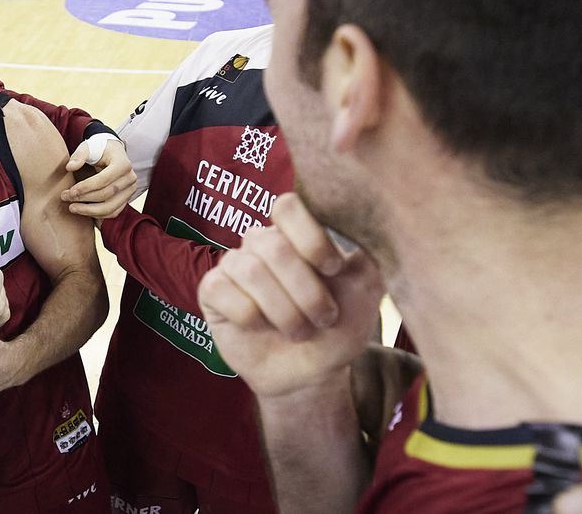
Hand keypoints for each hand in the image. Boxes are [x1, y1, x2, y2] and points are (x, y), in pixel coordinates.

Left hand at [63, 136, 134, 218]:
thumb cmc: (99, 149)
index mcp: (123, 163)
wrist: (112, 153)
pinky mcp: (126, 199)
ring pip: (110, 208)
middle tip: (66, 197)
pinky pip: (113, 212)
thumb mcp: (88, 146)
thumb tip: (70, 167)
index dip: (86, 187)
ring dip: (89, 211)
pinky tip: (83, 211)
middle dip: (84, 199)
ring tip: (72, 208)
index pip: (104, 180)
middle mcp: (130, 178)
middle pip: (106, 195)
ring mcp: (130, 190)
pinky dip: (97, 215)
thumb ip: (79, 155)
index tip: (70, 191)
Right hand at [197, 193, 384, 399]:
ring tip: (300, 331)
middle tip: (324, 319)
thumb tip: (364, 227)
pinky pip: (222, 292)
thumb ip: (368, 257)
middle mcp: (262, 242)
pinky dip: (251, 317)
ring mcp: (234, 265)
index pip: (289, 207)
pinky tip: (262, 328)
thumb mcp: (366, 294)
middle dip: (305, 290)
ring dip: (284, 311)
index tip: (333, 269)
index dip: (310, 237)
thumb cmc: (338, 328)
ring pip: (250, 271)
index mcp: (297, 233)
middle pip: (272, 244)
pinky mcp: (212, 291)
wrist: (312, 374)